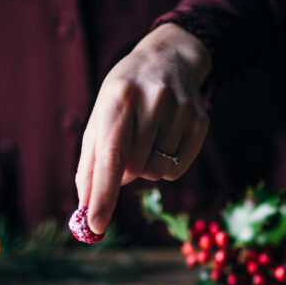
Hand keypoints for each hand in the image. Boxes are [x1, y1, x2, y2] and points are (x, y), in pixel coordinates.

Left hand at [75, 23, 210, 235]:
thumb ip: (90, 164)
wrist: (169, 58)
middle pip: (134, 169)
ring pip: (157, 172)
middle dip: (125, 170)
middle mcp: (153, 101)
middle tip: (127, 145)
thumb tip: (85, 209)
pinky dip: (165, 165)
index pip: (111, 157)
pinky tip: (164, 139)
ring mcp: (181, 110)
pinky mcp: (200, 122)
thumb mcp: (100, 117)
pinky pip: (177, 170)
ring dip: (147, 167)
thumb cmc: (125, 95)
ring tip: (147, 137)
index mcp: (119, 98)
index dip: (103, 195)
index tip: (95, 226)